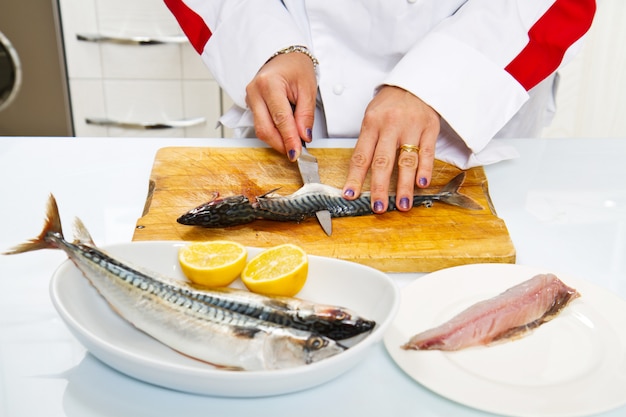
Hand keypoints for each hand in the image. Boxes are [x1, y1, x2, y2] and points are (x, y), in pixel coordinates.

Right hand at [245, 52, 317, 160]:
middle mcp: (255, 91)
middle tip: (296, 152)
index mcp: (270, 84)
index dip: (289, 139)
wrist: (284, 57)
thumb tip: (304, 136)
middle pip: (265, 128)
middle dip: (281, 144)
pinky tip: (284, 135)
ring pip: (260, 129)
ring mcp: (250, 98)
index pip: (280, 118)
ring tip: (292, 143)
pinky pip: (260, 124)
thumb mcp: (308, 88)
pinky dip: (273, 133)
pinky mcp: (251, 104)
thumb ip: (305, 114)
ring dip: (276, 141)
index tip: (297, 152)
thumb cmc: (296, 67)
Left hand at [342, 85, 439, 212]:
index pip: (361, 155)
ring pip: (406, 161)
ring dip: (404, 186)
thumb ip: (368, 142)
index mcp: (372, 124)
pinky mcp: (430, 128)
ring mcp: (412, 127)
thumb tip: (360, 174)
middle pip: (383, 161)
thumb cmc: (390, 104)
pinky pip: (427, 152)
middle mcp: (391, 126)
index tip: (350, 194)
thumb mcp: (372, 117)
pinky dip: (425, 170)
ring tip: (402, 204)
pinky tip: (422, 184)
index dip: (355, 177)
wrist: (414, 82)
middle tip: (379, 207)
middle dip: (380, 188)